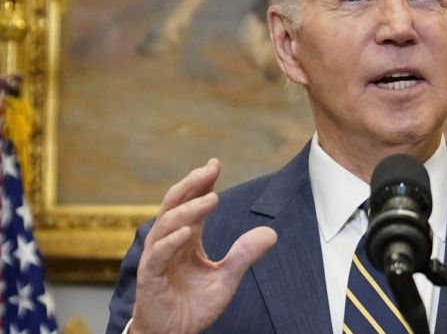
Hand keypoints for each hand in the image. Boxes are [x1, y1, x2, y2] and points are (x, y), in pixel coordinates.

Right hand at [131, 159, 276, 333]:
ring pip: (168, 224)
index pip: (191, 203)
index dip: (201, 183)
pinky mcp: (150, 278)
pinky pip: (158, 255)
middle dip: (192, 184)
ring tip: (212, 200)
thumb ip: (245, 255)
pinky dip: (172, 242)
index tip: (215, 164)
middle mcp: (169, 242)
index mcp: (186, 238)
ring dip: (190, 210)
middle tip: (210, 170)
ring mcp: (157, 258)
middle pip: (176, 204)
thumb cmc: (193, 306)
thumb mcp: (226, 278)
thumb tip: (271, 233)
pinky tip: (187, 233)